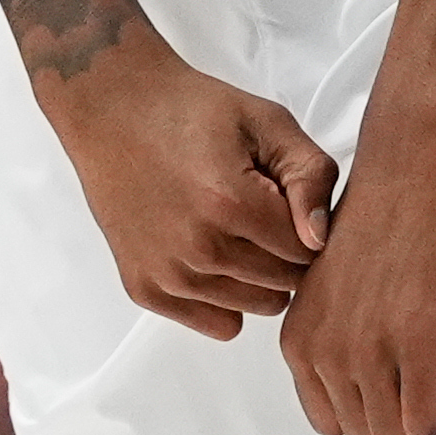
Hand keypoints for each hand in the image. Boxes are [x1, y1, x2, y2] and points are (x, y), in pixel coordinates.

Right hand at [34, 36, 335, 343]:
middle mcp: (198, 248)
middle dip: (284, 250)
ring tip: (231, 226)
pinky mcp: (145, 289)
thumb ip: (311, 176)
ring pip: (256, 307)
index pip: (308, 252)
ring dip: (256, 275)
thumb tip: (320, 239)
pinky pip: (219, 324)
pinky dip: (224, 295)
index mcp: (231, 202)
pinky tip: (209, 249)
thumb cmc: (190, 112)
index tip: (284, 199)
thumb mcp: (267, 123)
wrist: (115, 110)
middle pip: (284, 284)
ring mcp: (168, 274)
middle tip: (257, 210)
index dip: (306, 224)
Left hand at [279, 119, 435, 434]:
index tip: (389, 385)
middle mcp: (326, 353)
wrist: (411, 166)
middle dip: (394, 422)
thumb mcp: (330, 287)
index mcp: (300, 339)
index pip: (328, 421)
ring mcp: (370, 352)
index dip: (365, 410)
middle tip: (418, 386)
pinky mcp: (418, 345)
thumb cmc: (380, 213)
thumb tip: (360, 382)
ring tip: (433, 378)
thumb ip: (334, 335)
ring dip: (419, 419)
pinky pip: (426, 418)